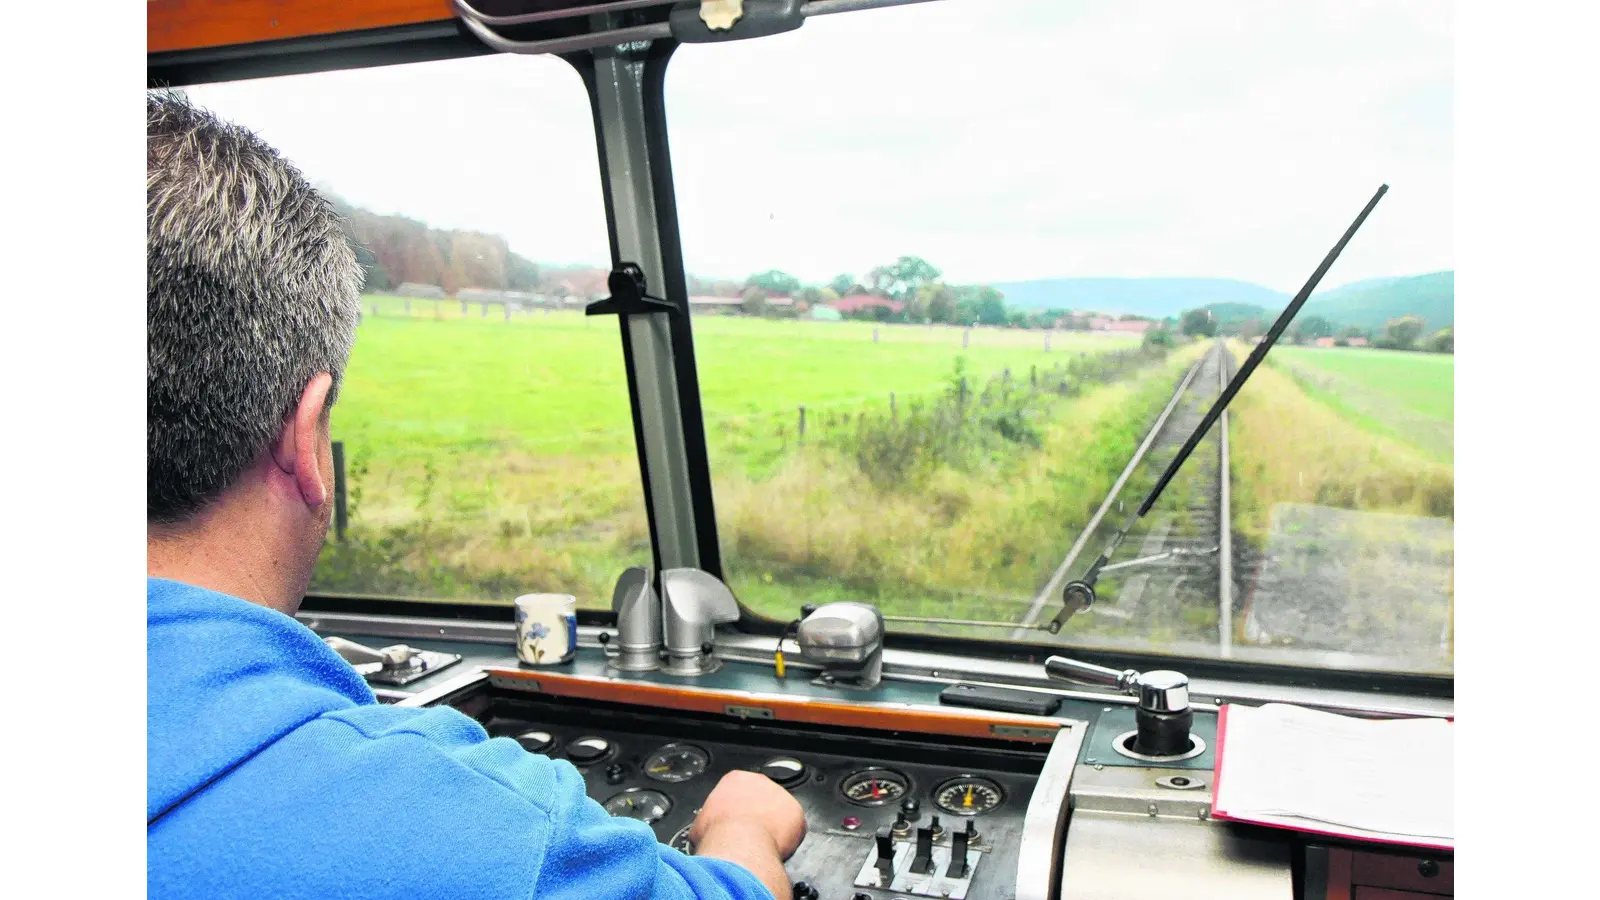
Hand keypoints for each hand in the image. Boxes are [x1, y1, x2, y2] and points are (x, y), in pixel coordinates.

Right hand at [691, 770, 805, 859]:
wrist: (740, 845)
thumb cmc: (720, 835)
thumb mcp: (700, 824)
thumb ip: (707, 820)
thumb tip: (704, 832)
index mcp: (735, 779)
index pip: (739, 789)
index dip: (738, 808)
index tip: (737, 821)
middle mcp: (760, 782)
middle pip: (761, 797)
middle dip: (757, 813)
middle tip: (751, 834)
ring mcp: (780, 795)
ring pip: (779, 811)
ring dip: (774, 825)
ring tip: (763, 843)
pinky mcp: (796, 812)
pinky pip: (794, 826)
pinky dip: (789, 837)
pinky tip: (777, 847)